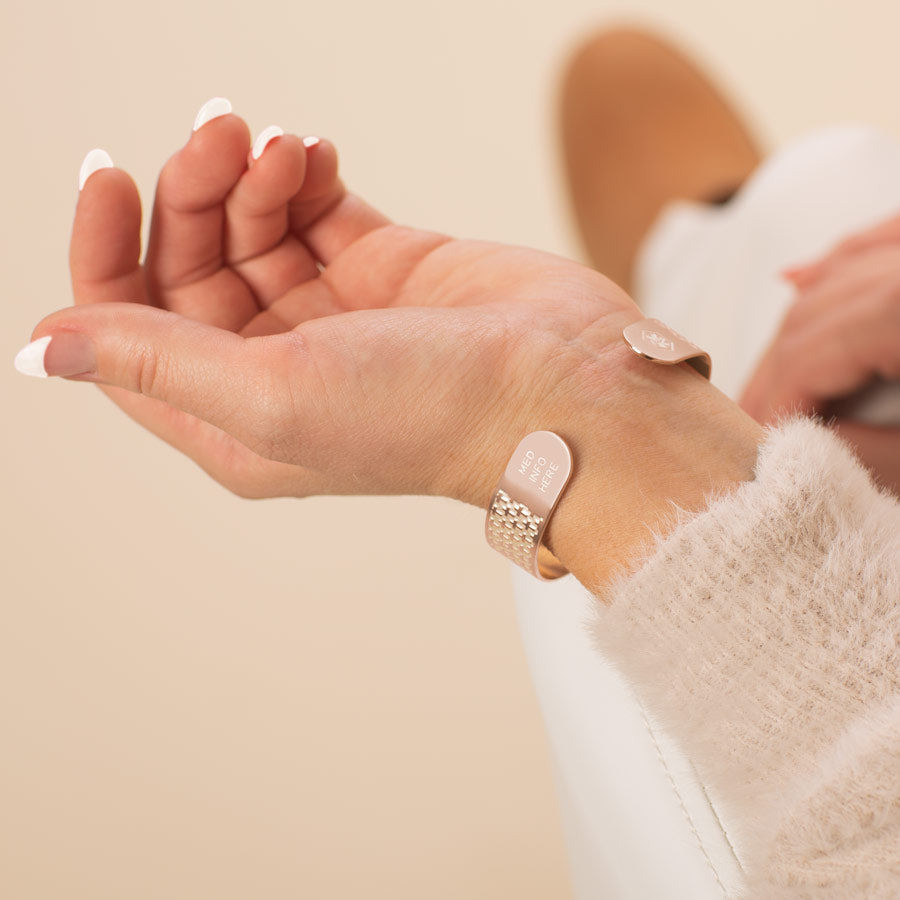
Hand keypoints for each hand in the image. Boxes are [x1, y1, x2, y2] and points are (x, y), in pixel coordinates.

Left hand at [20, 102, 638, 510]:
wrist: (559, 387)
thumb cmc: (429, 413)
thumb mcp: (272, 394)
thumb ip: (154, 362)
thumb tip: (38, 346)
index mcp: (233, 418)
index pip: (129, 331)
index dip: (105, 252)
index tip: (112, 176)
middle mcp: (272, 368)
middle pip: (187, 265)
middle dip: (191, 190)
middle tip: (225, 136)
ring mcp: (326, 315)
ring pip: (247, 225)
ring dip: (248, 171)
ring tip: (282, 145)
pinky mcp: (379, 267)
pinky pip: (312, 207)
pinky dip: (301, 173)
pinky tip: (315, 154)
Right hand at [740, 234, 899, 492]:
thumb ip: (873, 454)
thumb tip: (805, 448)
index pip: (809, 355)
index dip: (774, 403)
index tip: (757, 446)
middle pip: (812, 313)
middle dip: (774, 371)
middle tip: (747, 422)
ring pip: (835, 274)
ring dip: (792, 325)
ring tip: (765, 378)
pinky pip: (876, 241)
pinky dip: (833, 264)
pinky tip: (798, 278)